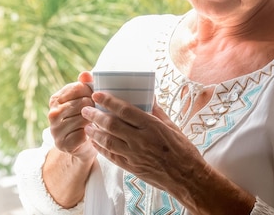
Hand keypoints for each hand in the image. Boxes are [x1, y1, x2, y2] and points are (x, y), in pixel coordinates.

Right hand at [47, 71, 96, 160]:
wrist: (82, 147)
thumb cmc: (85, 119)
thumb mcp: (84, 100)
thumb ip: (85, 85)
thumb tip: (85, 74)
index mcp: (55, 99)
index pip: (78, 88)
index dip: (91, 92)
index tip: (95, 99)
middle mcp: (52, 113)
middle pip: (82, 103)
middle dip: (94, 107)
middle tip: (98, 113)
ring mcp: (55, 129)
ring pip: (83, 118)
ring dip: (93, 121)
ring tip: (97, 123)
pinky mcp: (62, 143)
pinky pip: (82, 134)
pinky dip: (90, 134)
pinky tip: (92, 134)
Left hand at [81, 92, 206, 192]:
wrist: (188, 178)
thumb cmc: (182, 150)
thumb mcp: (172, 126)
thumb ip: (156, 111)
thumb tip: (148, 96)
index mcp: (152, 126)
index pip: (125, 110)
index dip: (108, 101)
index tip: (97, 95)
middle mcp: (141, 140)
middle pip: (112, 125)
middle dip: (95, 115)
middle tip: (85, 109)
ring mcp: (135, 155)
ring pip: (108, 141)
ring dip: (94, 132)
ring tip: (87, 126)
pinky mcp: (132, 167)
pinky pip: (111, 156)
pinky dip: (101, 148)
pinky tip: (94, 142)